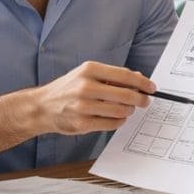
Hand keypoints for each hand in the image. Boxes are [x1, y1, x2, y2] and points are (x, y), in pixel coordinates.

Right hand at [26, 61, 155, 135]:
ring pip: (121, 111)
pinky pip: (111, 124)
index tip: (151, 88)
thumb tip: (139, 78)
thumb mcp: (86, 74)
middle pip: (126, 95)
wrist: (42, 106)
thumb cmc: (68, 88)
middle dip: (140, 100)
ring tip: (126, 109)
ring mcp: (83, 106)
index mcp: (89, 69)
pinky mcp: (82, 123)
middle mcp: (86, 86)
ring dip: (129, 111)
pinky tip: (115, 118)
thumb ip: (112, 76)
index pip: (124, 75)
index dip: (142, 83)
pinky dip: (119, 122)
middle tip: (145, 102)